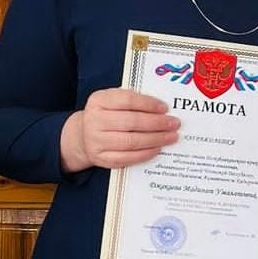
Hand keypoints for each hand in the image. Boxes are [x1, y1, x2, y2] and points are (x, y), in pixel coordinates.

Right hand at [60, 88, 179, 171]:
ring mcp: (96, 141)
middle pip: (132, 122)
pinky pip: (127, 157)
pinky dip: (146, 153)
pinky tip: (158, 148)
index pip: (127, 100)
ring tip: (171, 137)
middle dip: (157, 123)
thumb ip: (133, 101)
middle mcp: (94, 120)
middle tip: (174, 124)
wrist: (83, 135)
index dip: (148, 104)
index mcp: (99, 100)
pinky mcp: (101, 158)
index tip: (165, 108)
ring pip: (131, 141)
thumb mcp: (113, 101)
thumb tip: (162, 108)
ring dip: (156, 139)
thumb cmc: (106, 115)